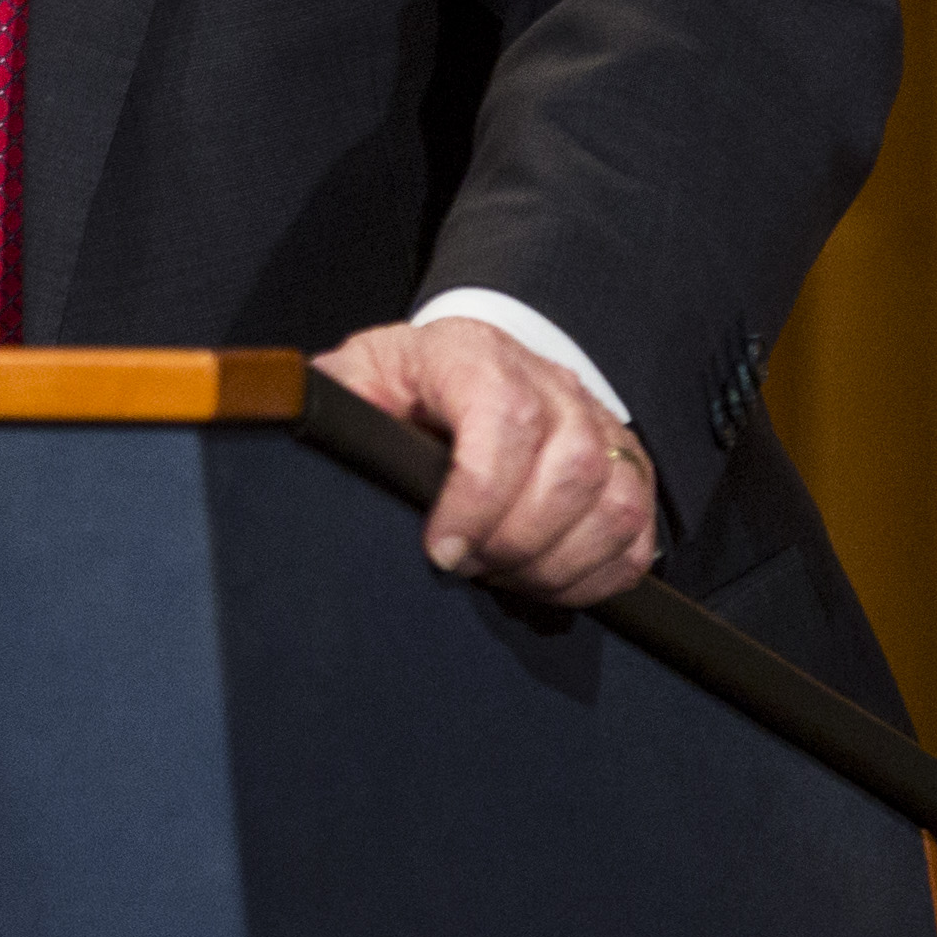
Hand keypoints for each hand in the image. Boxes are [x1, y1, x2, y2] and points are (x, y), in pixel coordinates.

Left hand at [314, 315, 658, 609]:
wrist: (461, 370)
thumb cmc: (401, 387)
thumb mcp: (355, 381)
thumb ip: (334, 402)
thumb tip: (298, 421)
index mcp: (473, 353)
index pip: (503, 414)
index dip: (478, 495)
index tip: (439, 551)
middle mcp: (549, 381)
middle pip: (569, 467)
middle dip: (515, 541)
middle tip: (468, 569)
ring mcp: (596, 423)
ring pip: (614, 502)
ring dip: (557, 563)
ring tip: (503, 578)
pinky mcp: (624, 466)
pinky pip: (638, 533)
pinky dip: (597, 575)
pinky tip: (545, 583)